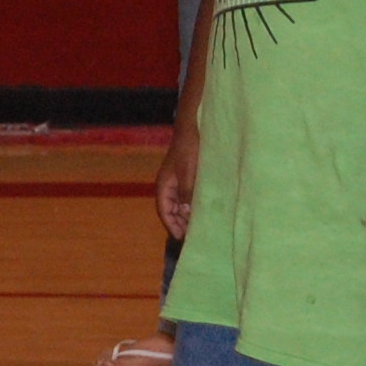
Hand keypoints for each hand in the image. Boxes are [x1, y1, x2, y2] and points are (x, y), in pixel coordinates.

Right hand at [154, 124, 200, 240]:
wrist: (193, 128)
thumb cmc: (189, 148)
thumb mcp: (188, 172)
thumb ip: (186, 193)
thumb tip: (186, 213)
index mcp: (164, 185)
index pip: (164, 210)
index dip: (171, 225)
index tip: (181, 237)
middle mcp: (168, 185)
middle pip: (170, 209)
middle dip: (178, 223)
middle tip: (191, 236)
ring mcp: (177, 180)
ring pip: (179, 203)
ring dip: (185, 215)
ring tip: (196, 226)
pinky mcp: (187, 176)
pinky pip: (186, 196)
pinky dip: (191, 205)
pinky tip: (201, 210)